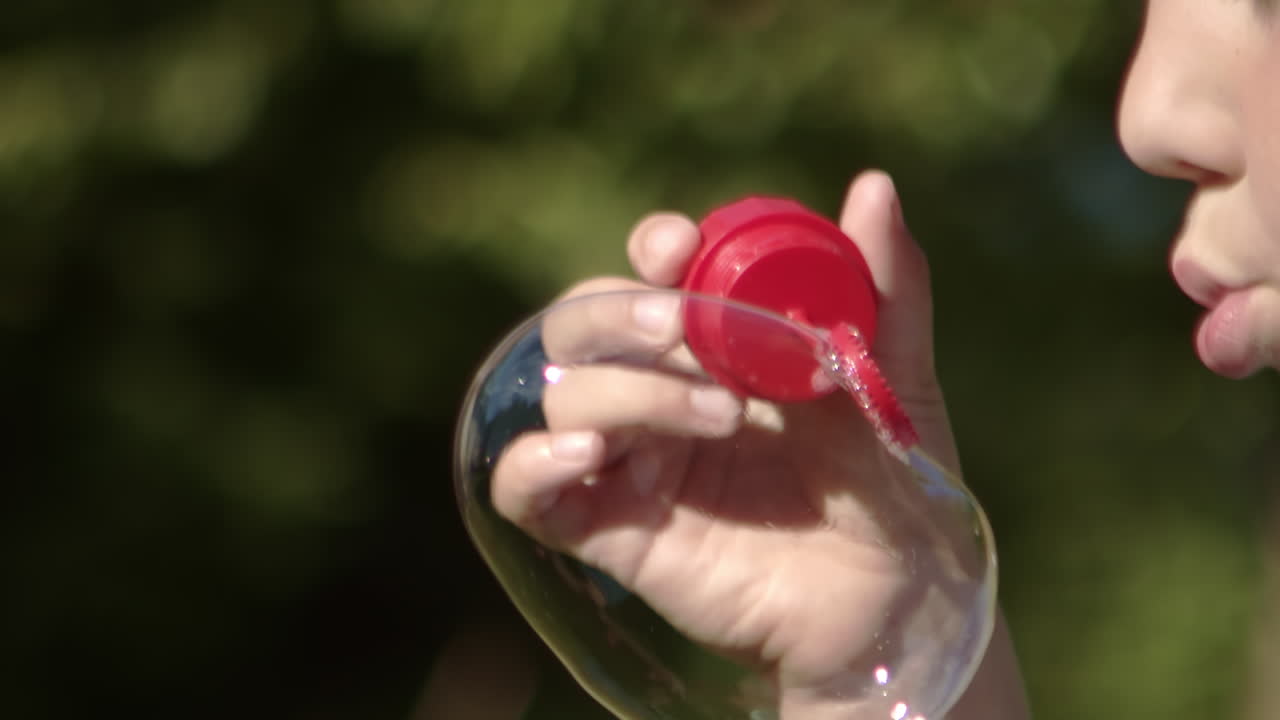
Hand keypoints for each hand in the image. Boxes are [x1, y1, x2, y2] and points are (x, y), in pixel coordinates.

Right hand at [491, 171, 1028, 718]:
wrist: (894, 596)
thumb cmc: (896, 484)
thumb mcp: (895, 374)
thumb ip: (886, 287)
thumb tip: (873, 185)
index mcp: (713, 347)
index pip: (645, 275)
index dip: (649, 249)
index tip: (680, 246)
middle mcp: (658, 394)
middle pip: (580, 323)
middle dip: (621, 311)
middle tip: (685, 326)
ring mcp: (630, 461)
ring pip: (563, 395)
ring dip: (631, 390)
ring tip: (722, 419)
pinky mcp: (607, 529)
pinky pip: (521, 489)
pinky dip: (532, 463)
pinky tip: (589, 456)